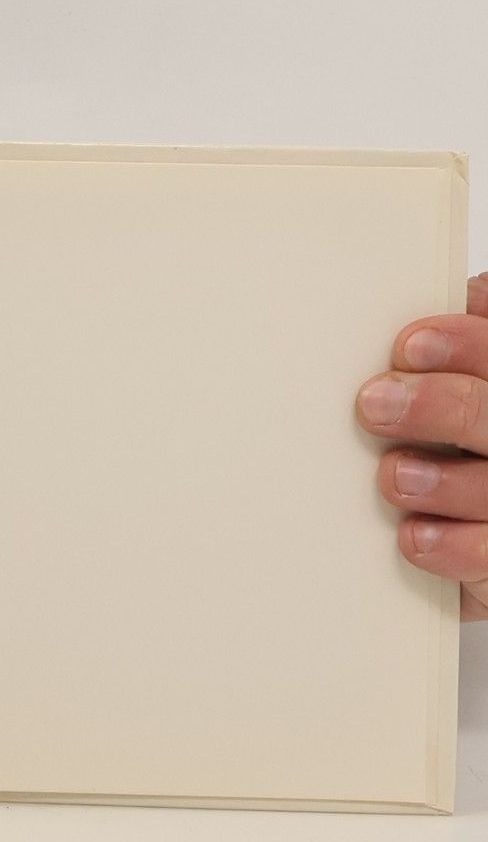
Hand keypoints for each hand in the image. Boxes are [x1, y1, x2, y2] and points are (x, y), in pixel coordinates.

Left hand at [358, 273, 487, 618]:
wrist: (462, 525)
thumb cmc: (451, 440)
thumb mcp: (454, 380)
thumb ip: (460, 345)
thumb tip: (459, 293)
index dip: (467, 344)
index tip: (409, 345)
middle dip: (441, 406)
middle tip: (375, 404)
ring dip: (442, 481)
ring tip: (396, 475)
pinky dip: (450, 548)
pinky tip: (412, 535)